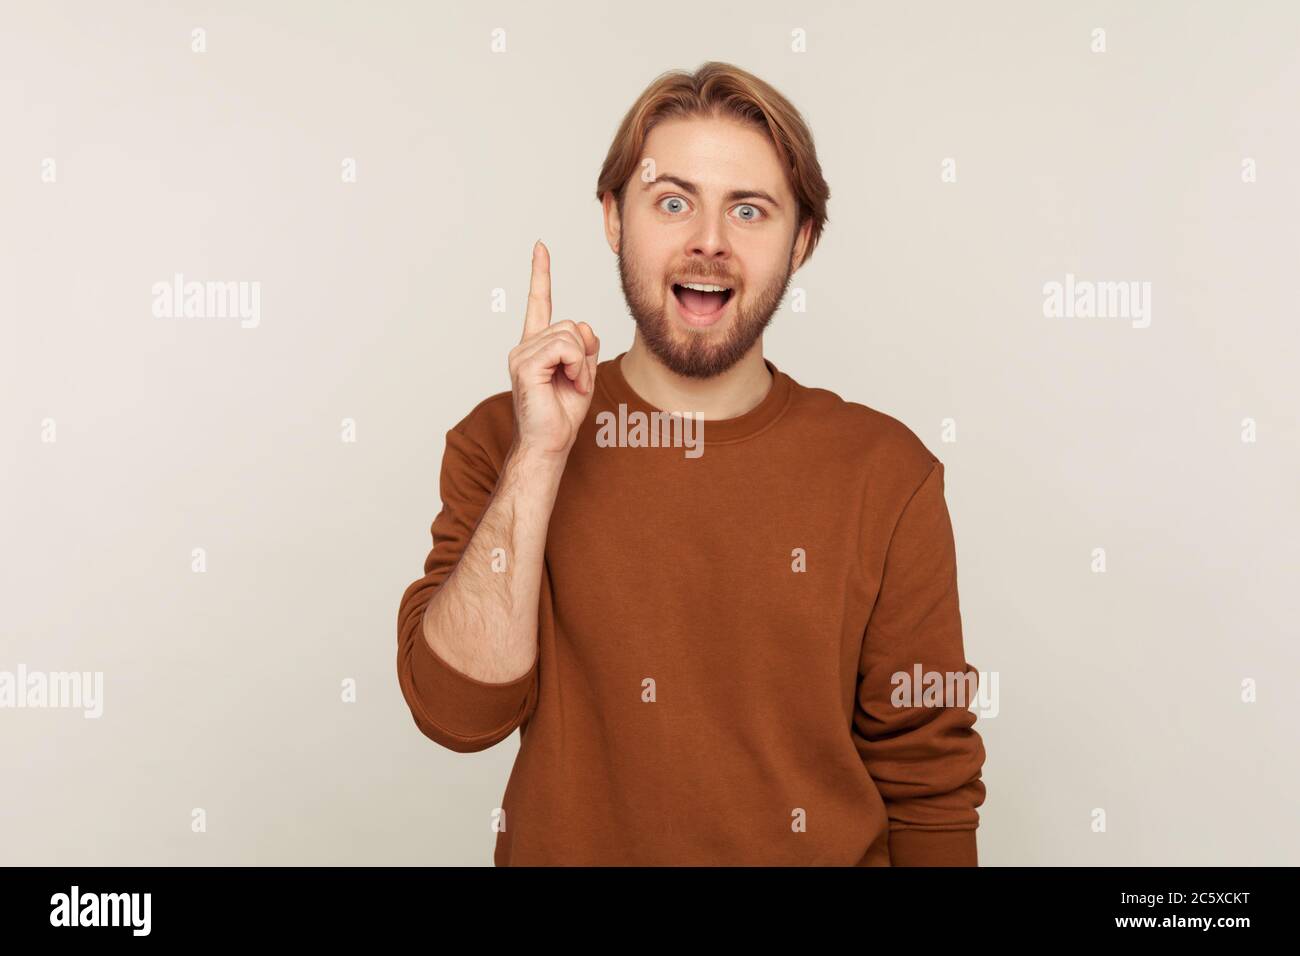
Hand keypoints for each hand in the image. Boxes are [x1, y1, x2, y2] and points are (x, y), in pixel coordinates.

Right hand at [507, 240, 599, 459]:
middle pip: (571, 324)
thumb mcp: (584, 372)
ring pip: (570, 336)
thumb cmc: (563, 412)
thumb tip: (583, 328)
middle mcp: (525, 346)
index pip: (539, 303)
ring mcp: (521, 355)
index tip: (540, 247)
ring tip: (571, 384)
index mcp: (537, 346)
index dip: (540, 275)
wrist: (551, 442)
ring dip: (581, 362)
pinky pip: (564, 348)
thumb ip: (585, 346)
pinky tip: (569, 383)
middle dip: (584, 352)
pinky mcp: (524, 365)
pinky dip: (576, 366)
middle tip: (578, 380)